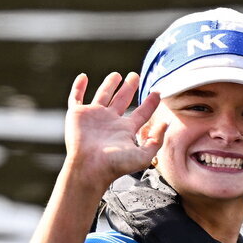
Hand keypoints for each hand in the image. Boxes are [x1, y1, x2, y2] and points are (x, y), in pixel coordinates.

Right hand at [63, 72, 166, 189]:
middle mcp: (111, 121)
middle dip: (129, 87)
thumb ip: (156, 140)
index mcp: (126, 130)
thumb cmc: (115, 165)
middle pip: (122, 100)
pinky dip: (78, 87)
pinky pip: (76, 97)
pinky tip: (83, 77)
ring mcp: (94, 116)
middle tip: (135, 75)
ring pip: (103, 95)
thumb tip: (166, 123)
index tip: (158, 92)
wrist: (90, 168)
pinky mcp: (77, 114)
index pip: (141, 113)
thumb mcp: (143, 155)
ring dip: (109, 84)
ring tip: (117, 75)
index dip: (150, 103)